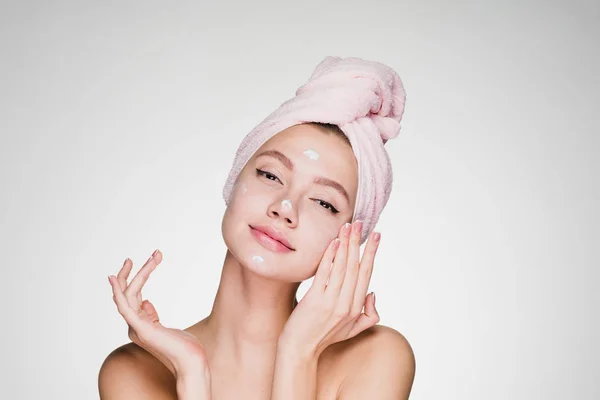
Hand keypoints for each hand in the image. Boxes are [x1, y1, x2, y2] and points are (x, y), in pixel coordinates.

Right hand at [108, 250, 209, 380]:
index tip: (149, 261)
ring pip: (128, 295)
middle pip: (128, 294)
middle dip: (132, 273)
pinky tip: (115, 278)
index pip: (133, 297)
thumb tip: (145, 300)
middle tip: (137, 256)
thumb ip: (153, 315)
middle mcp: (133, 326)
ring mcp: (136, 328)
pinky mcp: (141, 329)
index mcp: (139, 324)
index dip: (137, 278)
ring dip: (136, 274)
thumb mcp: (166, 327)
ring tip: (144, 258)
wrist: (191, 361)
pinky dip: (118, 292)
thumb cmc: (184, 346)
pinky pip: (124, 307)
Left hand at [278, 220, 380, 357]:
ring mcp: (331, 302)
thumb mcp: (352, 330)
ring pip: (343, 267)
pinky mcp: (315, 300)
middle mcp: (346, 304)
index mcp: (356, 308)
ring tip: (348, 226)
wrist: (299, 349)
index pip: (366, 274)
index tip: (375, 236)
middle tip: (361, 223)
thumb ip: (368, 314)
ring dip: (346, 244)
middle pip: (356, 267)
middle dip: (359, 242)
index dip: (371, 253)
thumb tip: (372, 292)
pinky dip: (330, 257)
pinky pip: (325, 274)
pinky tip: (334, 242)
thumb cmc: (324, 337)